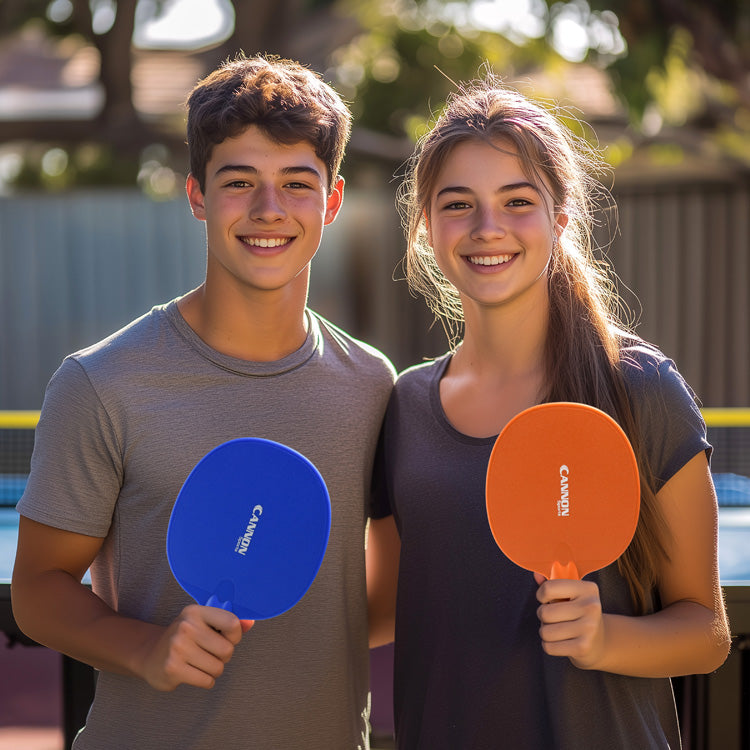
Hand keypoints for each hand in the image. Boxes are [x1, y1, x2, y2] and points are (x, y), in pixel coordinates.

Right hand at [136, 604, 253, 690]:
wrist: (150, 654)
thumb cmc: (186, 638)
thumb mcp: (204, 623)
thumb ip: (229, 623)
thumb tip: (250, 622)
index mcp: (196, 612)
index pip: (232, 623)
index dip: (235, 636)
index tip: (226, 638)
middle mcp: (186, 627)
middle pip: (227, 650)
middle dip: (223, 657)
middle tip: (210, 653)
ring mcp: (178, 648)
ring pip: (218, 668)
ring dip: (213, 670)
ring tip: (200, 663)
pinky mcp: (173, 669)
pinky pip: (206, 681)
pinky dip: (205, 681)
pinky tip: (193, 673)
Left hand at [534, 573, 605, 669]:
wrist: (599, 642)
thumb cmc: (577, 612)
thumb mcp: (568, 595)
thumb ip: (550, 583)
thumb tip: (536, 573)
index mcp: (587, 588)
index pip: (548, 588)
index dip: (541, 595)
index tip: (547, 599)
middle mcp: (591, 606)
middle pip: (545, 612)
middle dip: (543, 616)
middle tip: (555, 617)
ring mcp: (589, 628)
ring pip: (545, 631)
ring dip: (546, 632)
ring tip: (558, 629)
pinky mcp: (584, 647)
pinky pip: (549, 647)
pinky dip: (549, 645)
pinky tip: (561, 642)